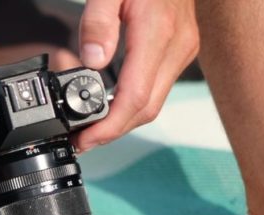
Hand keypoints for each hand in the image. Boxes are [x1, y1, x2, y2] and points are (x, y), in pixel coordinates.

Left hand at [74, 0, 199, 151]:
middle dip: (113, 132)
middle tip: (80, 142)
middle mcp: (176, 47)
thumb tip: (92, 61)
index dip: (109, 127)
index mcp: (158, 34)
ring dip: (123, 122)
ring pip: (153, 102)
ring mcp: (182, 49)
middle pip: (146, 109)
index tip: (84, 140)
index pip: (134, 98)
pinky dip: (133, 104)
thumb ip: (98, 22)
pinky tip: (110, 106)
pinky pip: (157, 88)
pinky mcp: (180, 49)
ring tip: (89, 130)